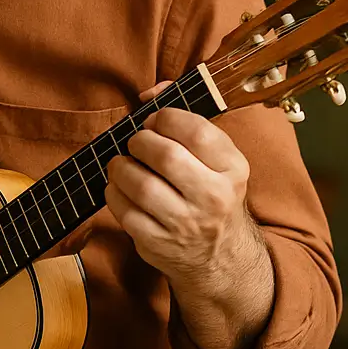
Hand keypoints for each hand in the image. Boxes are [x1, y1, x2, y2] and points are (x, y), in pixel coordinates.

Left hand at [105, 82, 256, 284]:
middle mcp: (214, 198)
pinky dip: (113, 191)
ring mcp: (185, 224)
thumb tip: (149, 93)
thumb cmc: (209, 192)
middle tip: (136, 142)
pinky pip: (123, 209)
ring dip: (121, 166)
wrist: (218, 256)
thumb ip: (186, 120)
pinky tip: (121, 188)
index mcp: (233, 169)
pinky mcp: (158, 243)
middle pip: (164, 155)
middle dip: (139, 140)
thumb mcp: (216, 159)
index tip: (154, 120)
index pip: (196, 131)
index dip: (165, 117)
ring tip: (124, 163)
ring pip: (140, 184)